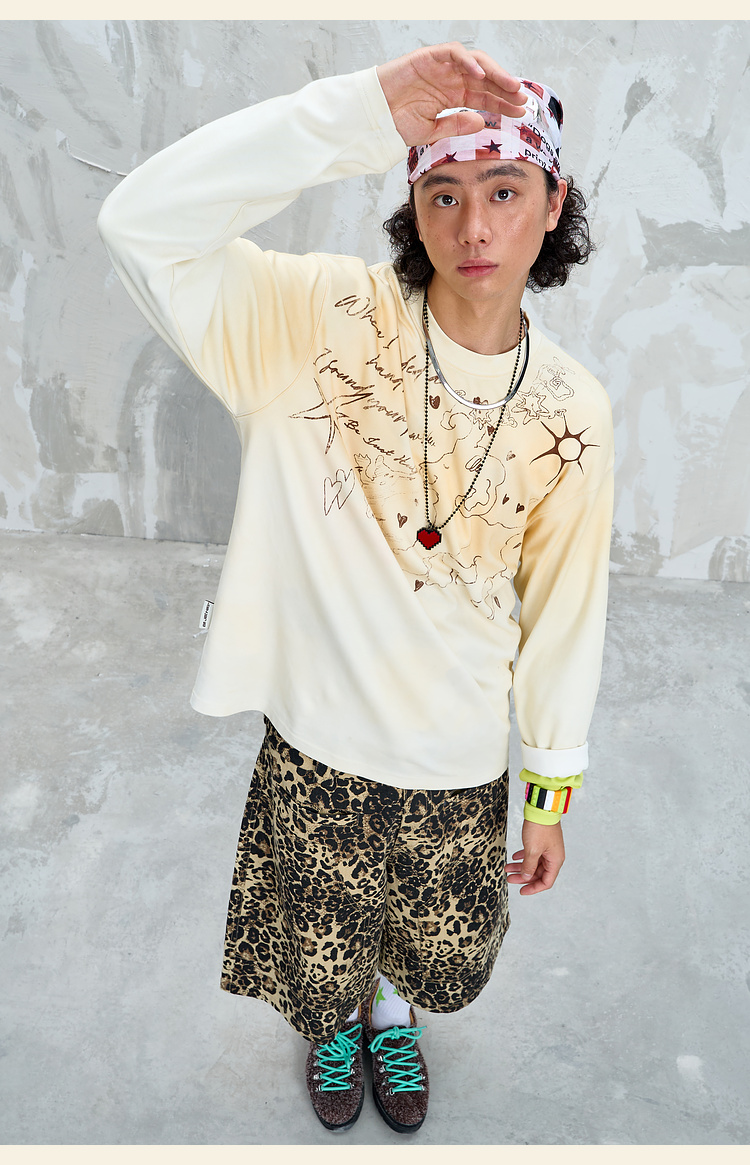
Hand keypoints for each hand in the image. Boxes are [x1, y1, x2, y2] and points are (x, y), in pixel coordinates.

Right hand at [376, 42, 525, 147]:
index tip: (520, 113)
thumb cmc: (396, 123)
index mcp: (453, 97)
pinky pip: (453, 53)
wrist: (372, 117)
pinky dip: (468, 60)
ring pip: (476, 63)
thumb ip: (456, 126)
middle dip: (505, 88)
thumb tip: (481, 122)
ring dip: (495, 73)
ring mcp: (441, 67)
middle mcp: (451, 80)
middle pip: (485, 80)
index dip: (503, 103)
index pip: (484, 97)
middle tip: (522, 99)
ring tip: (510, 86)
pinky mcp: (429, 57)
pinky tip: (480, 74)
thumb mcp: (431, 132)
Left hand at [506, 819, 564, 894]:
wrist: (540, 808)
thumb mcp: (532, 850)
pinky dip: (523, 857)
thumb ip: (528, 866)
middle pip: (538, 873)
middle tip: (510, 879)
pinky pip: (532, 854)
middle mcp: (553, 856)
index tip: (521, 891)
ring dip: (520, 867)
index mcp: (555, 861)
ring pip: (533, 863)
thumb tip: (526, 877)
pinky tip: (514, 857)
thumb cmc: (540, 828)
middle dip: (523, 877)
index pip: (546, 882)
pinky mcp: (541, 842)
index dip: (533, 888)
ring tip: (507, 868)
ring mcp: (547, 849)